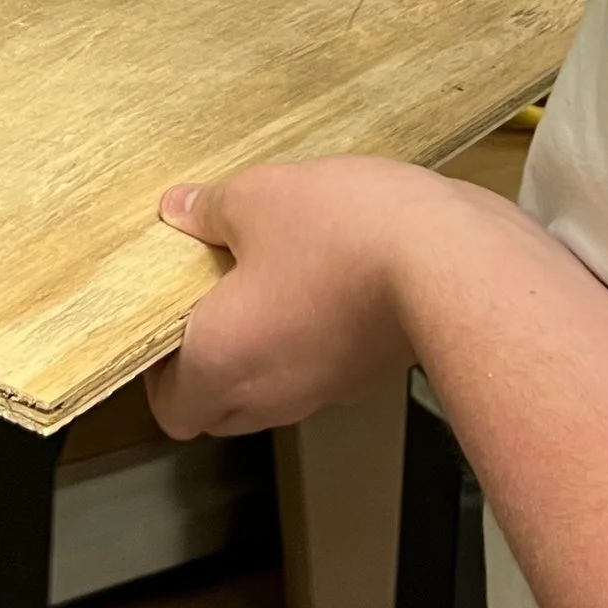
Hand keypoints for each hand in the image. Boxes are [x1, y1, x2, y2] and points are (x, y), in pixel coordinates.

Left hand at [146, 158, 456, 435]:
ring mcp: (323, 390)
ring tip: (265, 281)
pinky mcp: (366, 375)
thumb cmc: (342, 234)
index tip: (164, 321)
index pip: (171, 410)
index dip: (158, 374)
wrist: (449, 262)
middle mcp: (269, 392)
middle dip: (205, 366)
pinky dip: (307, 341)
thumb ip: (210, 208)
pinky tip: (321, 279)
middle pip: (218, 409)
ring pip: (269, 391)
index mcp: (222, 361)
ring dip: (259, 352)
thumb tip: (181, 209)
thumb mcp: (259, 197)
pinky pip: (317, 370)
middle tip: (208, 299)